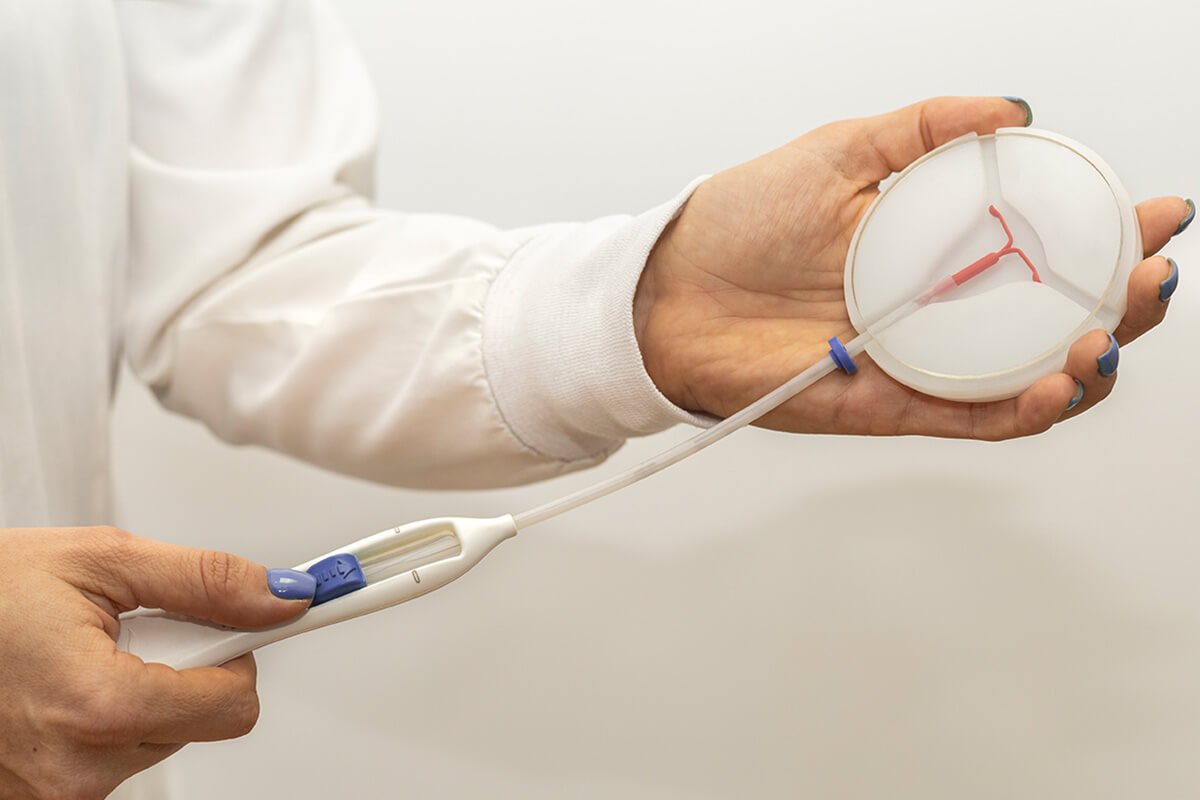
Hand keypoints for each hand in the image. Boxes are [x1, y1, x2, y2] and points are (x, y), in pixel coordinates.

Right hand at [0, 527, 314, 798]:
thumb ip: (204, 581)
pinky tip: (65, 683)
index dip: (241, 653)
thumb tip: (282, 598)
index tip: (259, 620)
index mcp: (97, 708)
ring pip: (159, 737)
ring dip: (143, 688)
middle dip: (183, 665)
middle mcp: (77, 770)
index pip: (234, 706)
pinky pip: (115, 755)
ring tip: (83, 652)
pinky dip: (109, 715)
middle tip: (129, 626)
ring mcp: (54, 795)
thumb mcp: (101, 560)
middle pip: (200, 720)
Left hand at [636, 96, 1189, 438]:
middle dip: (1117, 303)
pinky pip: (969, 417)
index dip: (1107, 232)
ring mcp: (918, 359)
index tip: (1156, 209)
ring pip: (1026, 378)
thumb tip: (1013, 110)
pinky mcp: (887, 405)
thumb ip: (923, 130)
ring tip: (1107, 336)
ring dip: (1084, 365)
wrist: (671, 289)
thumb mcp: (840, 151)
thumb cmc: (741, 222)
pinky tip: (1054, 387)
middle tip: (1146, 275)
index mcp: (937, 246)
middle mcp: (939, 307)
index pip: (1045, 244)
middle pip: (1052, 319)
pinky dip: (1019, 410)